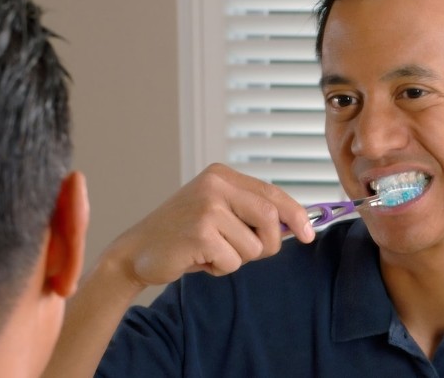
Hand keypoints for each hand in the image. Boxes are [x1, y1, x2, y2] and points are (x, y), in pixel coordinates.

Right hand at [107, 163, 314, 286]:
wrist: (136, 252)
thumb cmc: (181, 236)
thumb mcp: (217, 213)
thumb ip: (250, 213)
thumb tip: (295, 226)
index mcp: (221, 175)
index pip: (272, 193)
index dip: (296, 214)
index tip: (307, 234)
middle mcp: (215, 184)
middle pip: (270, 218)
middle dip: (267, 244)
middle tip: (247, 254)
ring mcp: (207, 207)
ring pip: (254, 246)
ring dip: (237, 259)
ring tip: (210, 252)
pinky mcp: (200, 232)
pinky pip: (233, 261)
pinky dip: (220, 269)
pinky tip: (198, 260)